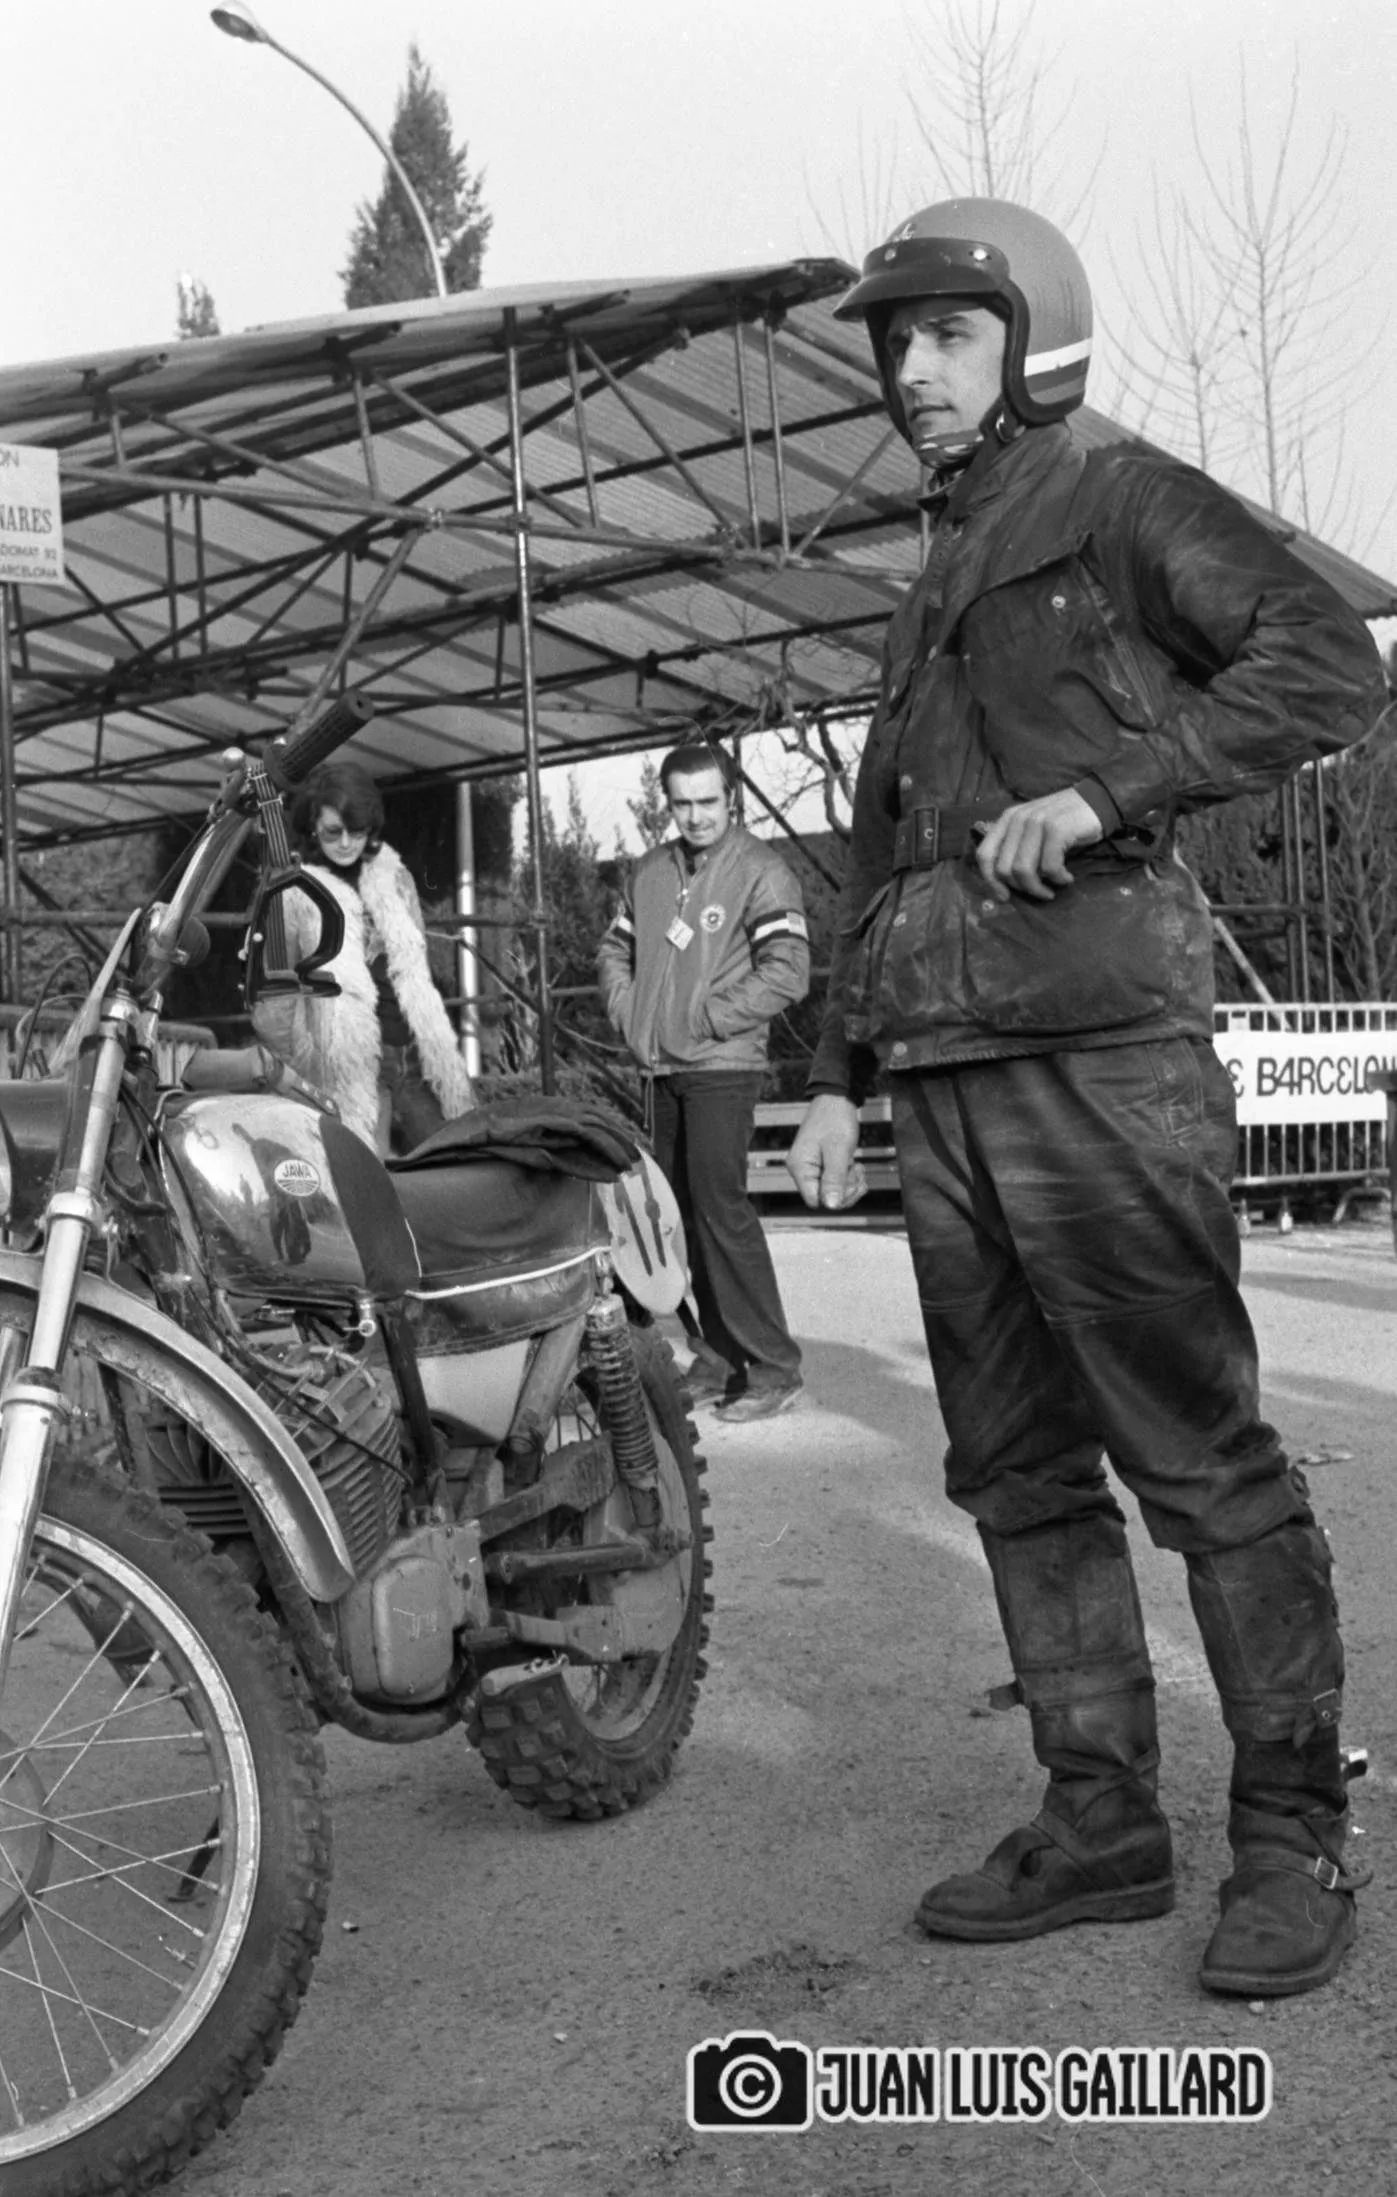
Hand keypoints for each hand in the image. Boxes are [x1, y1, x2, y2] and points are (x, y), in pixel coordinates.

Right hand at [786, 1094, 867, 1210]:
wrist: (836, 1100)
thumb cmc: (835, 1120)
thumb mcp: (838, 1150)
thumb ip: (834, 1179)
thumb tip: (831, 1206)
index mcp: (800, 1167)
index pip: (815, 1200)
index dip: (835, 1197)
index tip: (849, 1180)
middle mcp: (803, 1171)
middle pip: (826, 1199)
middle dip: (846, 1189)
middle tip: (857, 1171)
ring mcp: (813, 1169)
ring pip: (834, 1193)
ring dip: (851, 1184)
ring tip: (858, 1167)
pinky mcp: (822, 1166)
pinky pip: (837, 1183)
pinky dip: (850, 1179)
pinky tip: (856, 1167)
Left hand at [973, 788, 1102, 901]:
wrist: (1098, 800)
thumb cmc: (1065, 822)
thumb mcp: (1033, 830)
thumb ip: (1017, 848)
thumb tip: (1004, 885)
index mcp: (1007, 819)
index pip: (984, 854)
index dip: (990, 880)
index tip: (1005, 896)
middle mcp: (1018, 819)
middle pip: (1003, 868)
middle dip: (1020, 888)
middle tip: (1039, 892)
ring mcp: (1037, 822)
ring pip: (1023, 870)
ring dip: (1038, 888)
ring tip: (1052, 889)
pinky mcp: (1056, 829)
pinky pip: (1049, 867)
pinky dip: (1058, 879)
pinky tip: (1067, 878)